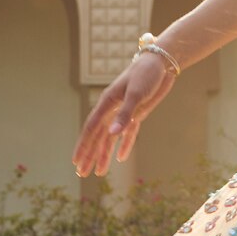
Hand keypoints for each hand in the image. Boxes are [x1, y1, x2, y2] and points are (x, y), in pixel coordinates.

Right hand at [72, 54, 173, 178]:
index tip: (75, 161)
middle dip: (89, 155)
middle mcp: (113, 110)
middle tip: (81, 173)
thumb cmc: (146, 74)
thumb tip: (112, 134)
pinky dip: (123, 145)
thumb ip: (124, 115)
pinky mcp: (137, 114)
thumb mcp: (136, 94)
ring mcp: (124, 113)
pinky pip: (128, 134)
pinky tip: (119, 158)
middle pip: (98, 137)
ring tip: (99, 173)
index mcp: (107, 103)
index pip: (91, 129)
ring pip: (110, 138)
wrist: (161, 63)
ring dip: (103, 155)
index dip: (83, 146)